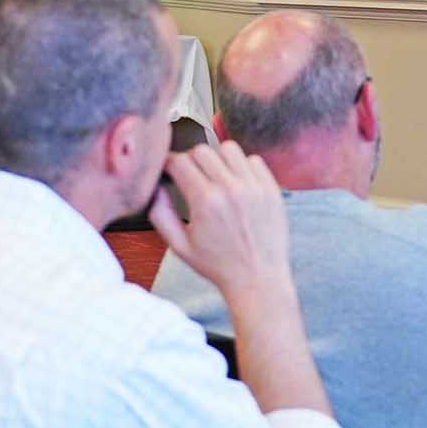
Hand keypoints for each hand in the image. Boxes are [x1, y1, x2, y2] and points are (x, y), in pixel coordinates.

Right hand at [149, 141, 293, 307]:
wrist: (258, 278)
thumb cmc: (219, 265)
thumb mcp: (180, 246)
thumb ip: (161, 215)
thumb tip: (156, 189)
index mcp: (206, 201)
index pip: (180, 161)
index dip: (169, 162)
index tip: (169, 168)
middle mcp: (231, 189)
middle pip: (202, 150)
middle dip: (190, 159)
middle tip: (190, 175)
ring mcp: (254, 187)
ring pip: (229, 149)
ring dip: (217, 158)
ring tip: (215, 176)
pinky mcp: (271, 189)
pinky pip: (253, 160)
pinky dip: (242, 166)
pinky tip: (237, 182)